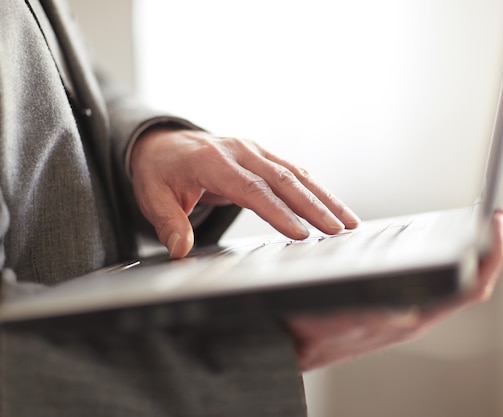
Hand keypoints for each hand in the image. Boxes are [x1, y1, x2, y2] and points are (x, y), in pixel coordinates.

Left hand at [130, 127, 360, 257]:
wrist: (164, 143)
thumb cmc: (160, 172)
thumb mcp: (152, 196)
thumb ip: (169, 223)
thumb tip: (181, 251)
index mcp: (212, 161)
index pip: (251, 189)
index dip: (277, 212)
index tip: (300, 233)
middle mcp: (240, 151)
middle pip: (283, 180)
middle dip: (314, 206)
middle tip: (338, 230)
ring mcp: (254, 151)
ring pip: (296, 174)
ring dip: (324, 198)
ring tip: (349, 221)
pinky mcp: (263, 156)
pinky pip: (294, 172)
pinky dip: (316, 190)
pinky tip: (333, 207)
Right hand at [286, 207, 502, 370]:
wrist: (290, 343)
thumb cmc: (308, 332)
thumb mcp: (333, 321)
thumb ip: (368, 316)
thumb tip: (406, 310)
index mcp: (411, 318)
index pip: (471, 286)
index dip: (492, 253)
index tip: (499, 222)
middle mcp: (416, 315)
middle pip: (470, 282)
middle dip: (489, 248)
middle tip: (498, 218)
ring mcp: (408, 313)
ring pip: (453, 283)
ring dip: (471, 254)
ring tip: (478, 228)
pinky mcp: (396, 308)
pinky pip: (434, 284)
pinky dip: (447, 260)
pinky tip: (439, 244)